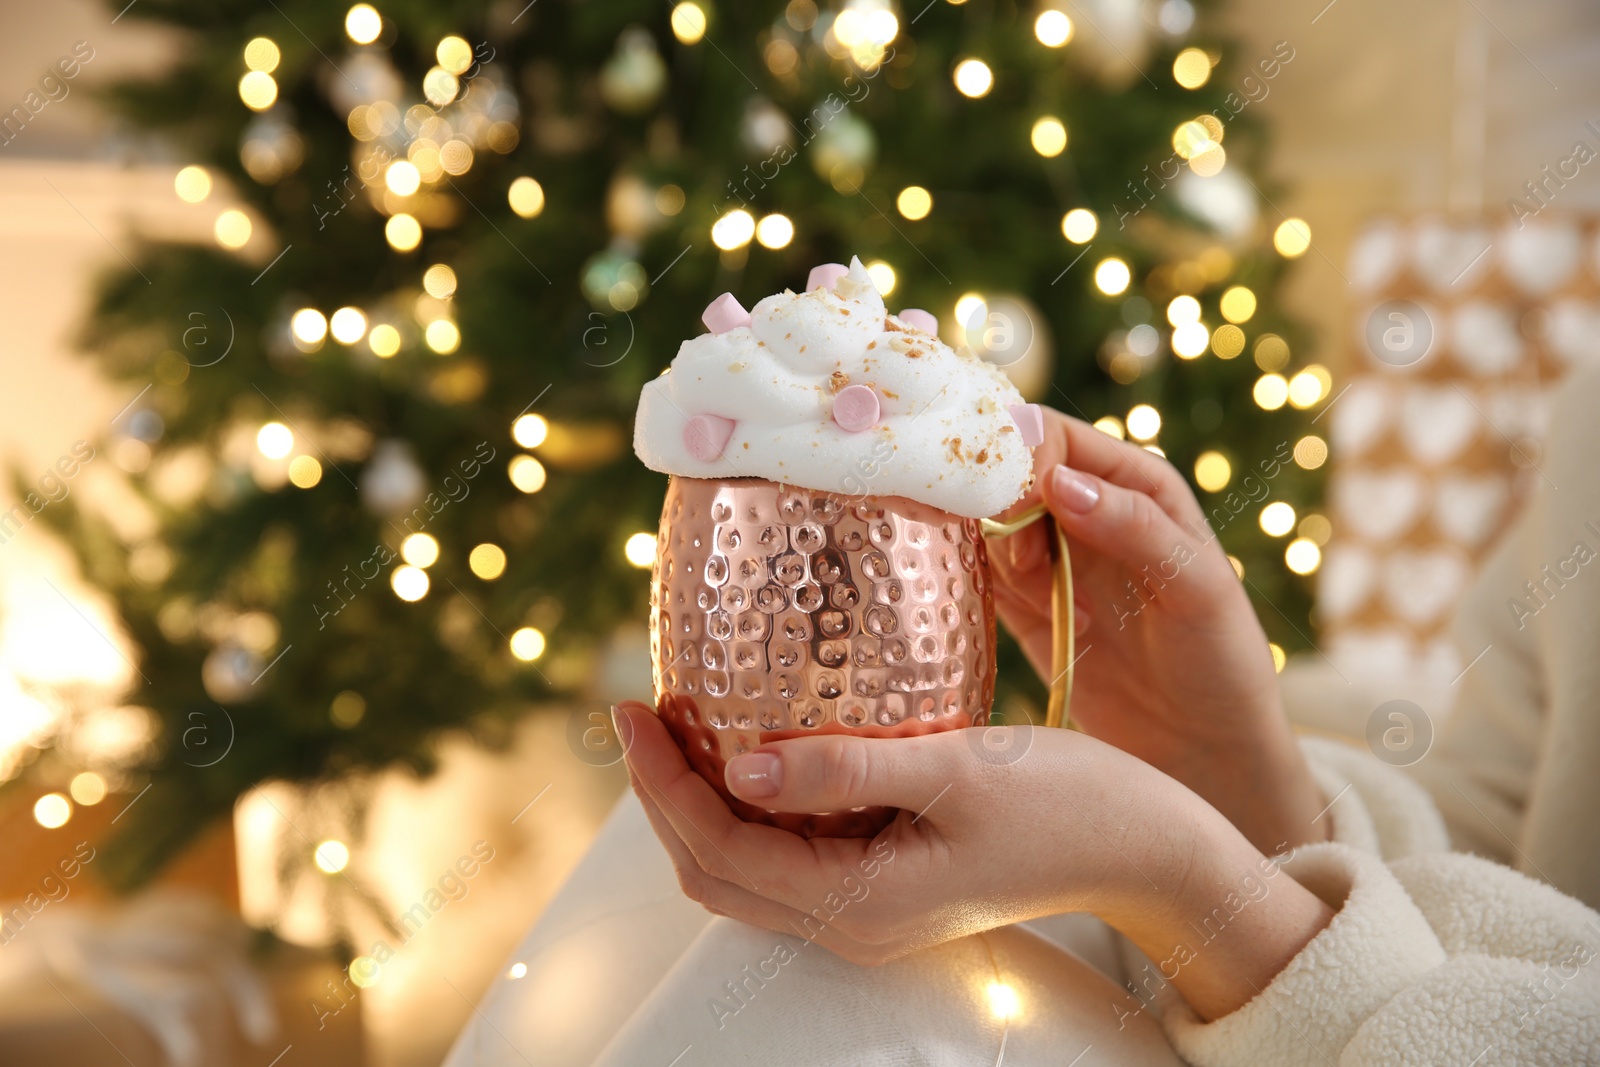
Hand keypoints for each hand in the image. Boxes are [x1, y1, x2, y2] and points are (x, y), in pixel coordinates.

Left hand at [615, 701, 1332, 1021]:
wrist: (1148, 850)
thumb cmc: (1071, 804)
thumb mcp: (962, 771)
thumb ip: (851, 770)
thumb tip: (743, 769)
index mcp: (858, 902)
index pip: (717, 850)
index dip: (662, 783)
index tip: (634, 706)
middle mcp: (851, 919)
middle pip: (714, 869)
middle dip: (664, 795)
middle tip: (643, 710)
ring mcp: (868, 906)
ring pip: (747, 864)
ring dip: (703, 798)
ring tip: (683, 718)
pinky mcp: (886, 880)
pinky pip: (790, 851)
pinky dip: (754, 802)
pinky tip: (758, 741)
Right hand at [987, 410, 1328, 850]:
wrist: (1206, 755)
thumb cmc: (1220, 664)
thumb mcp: (1195, 588)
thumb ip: (1132, 528)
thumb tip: (1058, 482)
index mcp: (1134, 484)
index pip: (1052, 437)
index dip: (1019, 457)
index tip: (1014, 506)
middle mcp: (1086, 511)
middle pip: (1004, 475)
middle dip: (994, 509)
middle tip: (1027, 567)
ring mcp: (1050, 561)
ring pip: (983, 525)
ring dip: (994, 558)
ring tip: (1046, 607)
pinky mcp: (1022, 611)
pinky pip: (977, 578)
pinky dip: (973, 586)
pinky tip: (1012, 616)